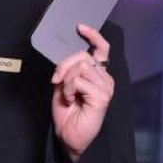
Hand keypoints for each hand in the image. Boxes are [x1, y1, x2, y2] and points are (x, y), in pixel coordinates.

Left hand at [50, 24, 115, 162]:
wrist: (69, 136)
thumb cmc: (67, 112)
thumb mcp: (63, 85)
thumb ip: (67, 70)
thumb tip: (66, 59)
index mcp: (97, 74)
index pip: (101, 49)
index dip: (93, 36)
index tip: (80, 27)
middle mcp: (104, 78)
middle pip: (83, 56)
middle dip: (64, 66)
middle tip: (56, 80)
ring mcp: (106, 87)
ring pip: (81, 67)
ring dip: (67, 80)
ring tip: (67, 95)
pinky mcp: (103, 96)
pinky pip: (80, 81)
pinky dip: (69, 89)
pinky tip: (71, 99)